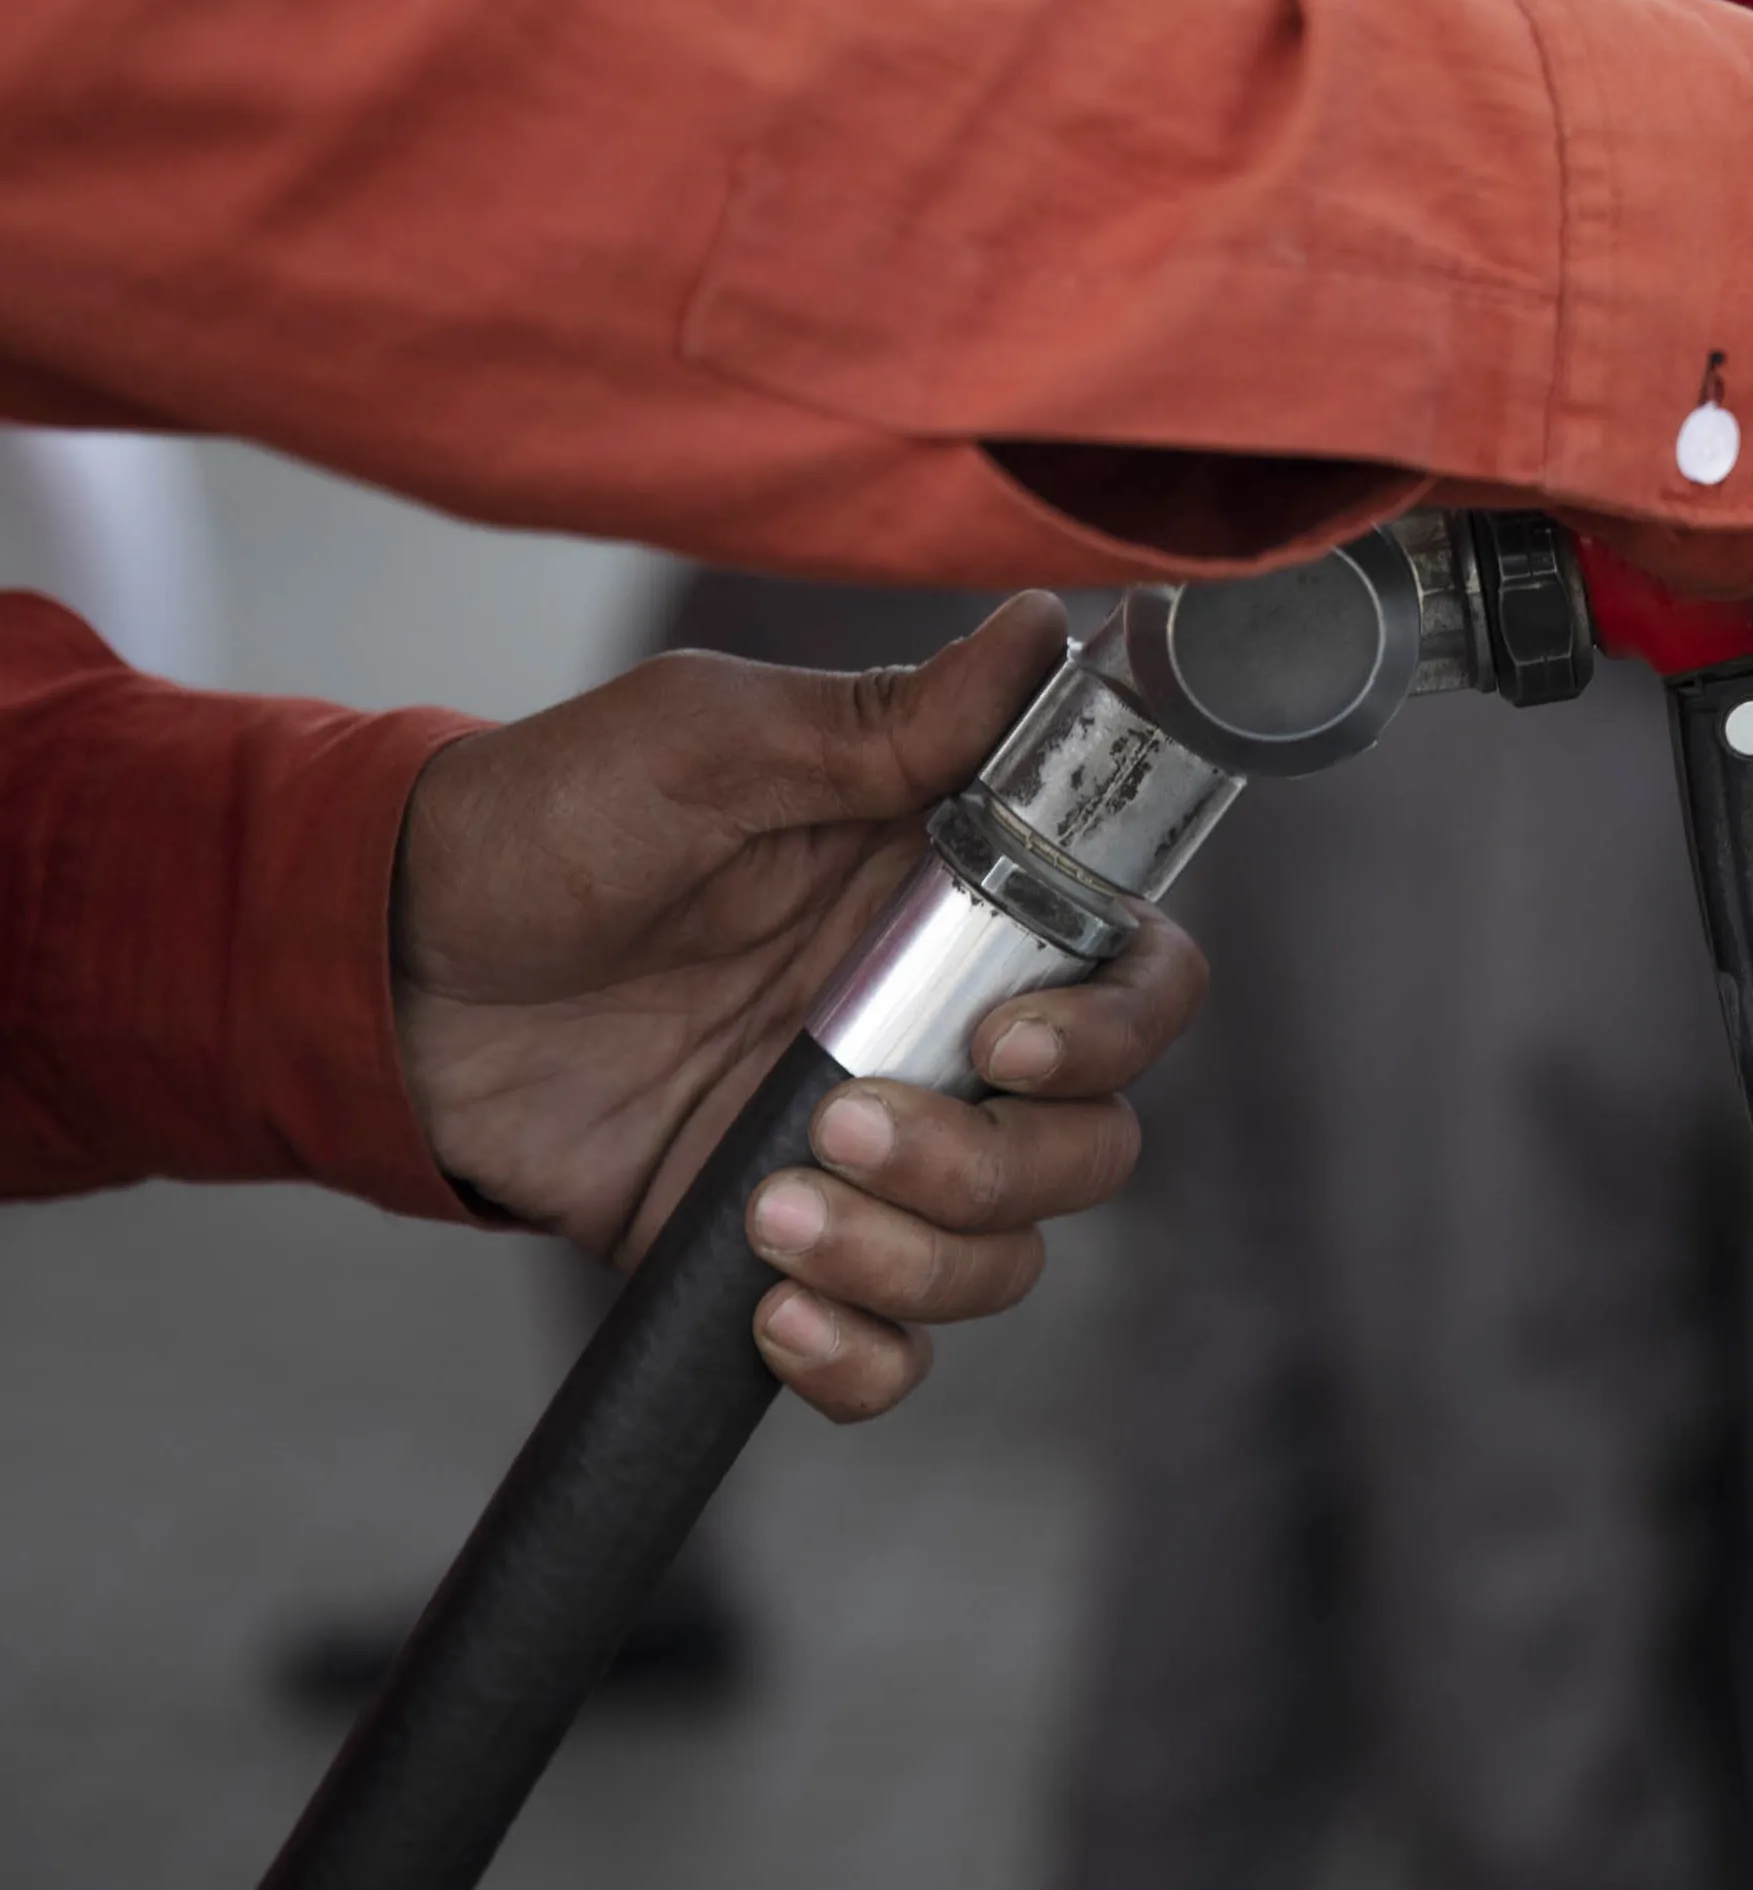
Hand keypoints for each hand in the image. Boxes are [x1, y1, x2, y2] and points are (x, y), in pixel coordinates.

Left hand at [389, 594, 1203, 1420]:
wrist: (383, 972)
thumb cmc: (545, 824)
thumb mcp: (708, 745)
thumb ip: (884, 721)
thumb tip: (1044, 627)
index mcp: (954, 902)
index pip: (1136, 976)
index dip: (1114, 1028)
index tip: (1003, 1039)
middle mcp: (939, 1032)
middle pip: (1092, 1142)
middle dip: (994, 1164)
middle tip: (846, 1130)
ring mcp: (868, 1150)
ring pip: (1008, 1254)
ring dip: (917, 1258)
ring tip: (769, 1218)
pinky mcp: (788, 1250)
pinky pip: (896, 1352)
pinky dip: (863, 1358)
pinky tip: (773, 1309)